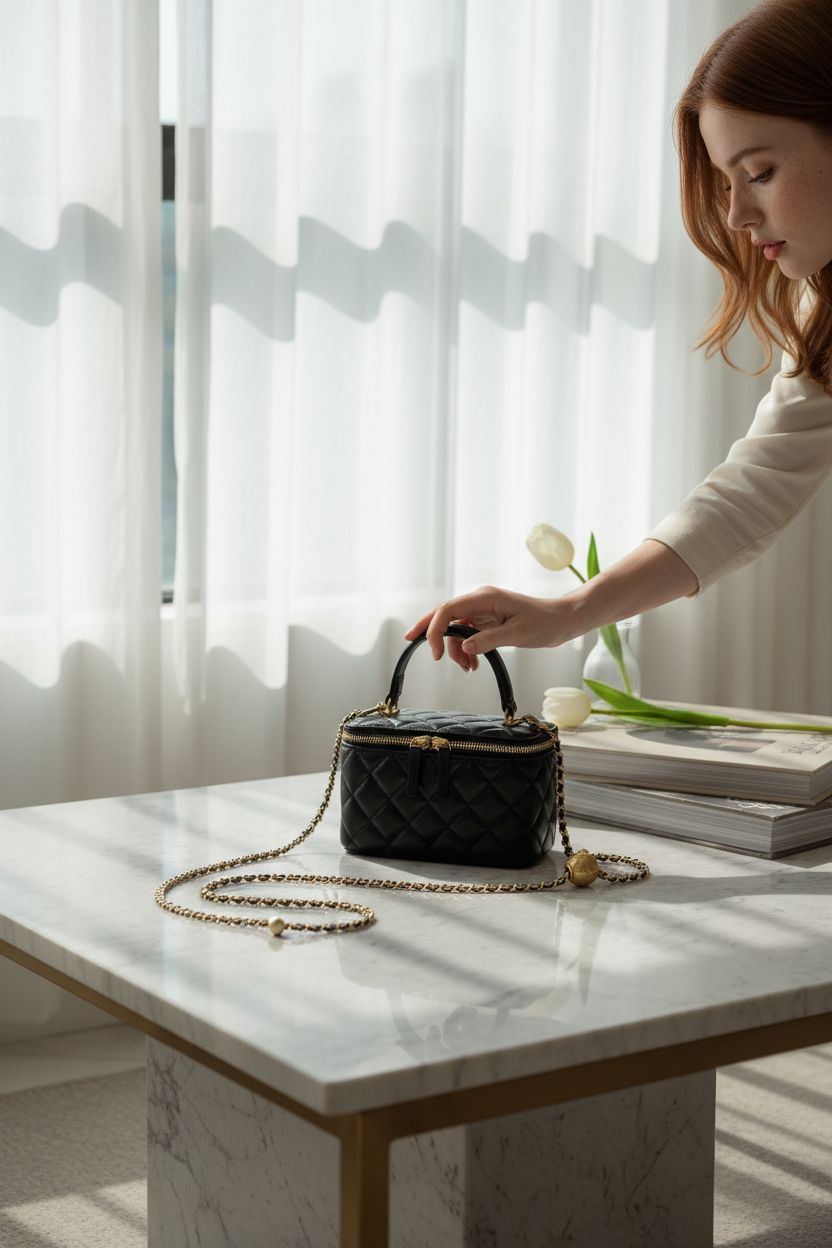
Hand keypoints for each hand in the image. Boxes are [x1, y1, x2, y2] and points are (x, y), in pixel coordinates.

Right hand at [404, 586, 571, 671]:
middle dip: (429, 629)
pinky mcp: (488, 619)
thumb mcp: (517, 634)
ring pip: (456, 627)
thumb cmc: (545, 623)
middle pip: (445, 613)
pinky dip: (466, 648)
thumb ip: (489, 640)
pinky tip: (473, 664)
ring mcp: (483, 609)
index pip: (449, 609)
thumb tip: (464, 647)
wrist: (562, 620)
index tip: (434, 653)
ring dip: (455, 649)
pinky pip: (468, 632)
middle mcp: (480, 600)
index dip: (435, 629)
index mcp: (485, 597)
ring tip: (468, 669)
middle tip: (411, 643)